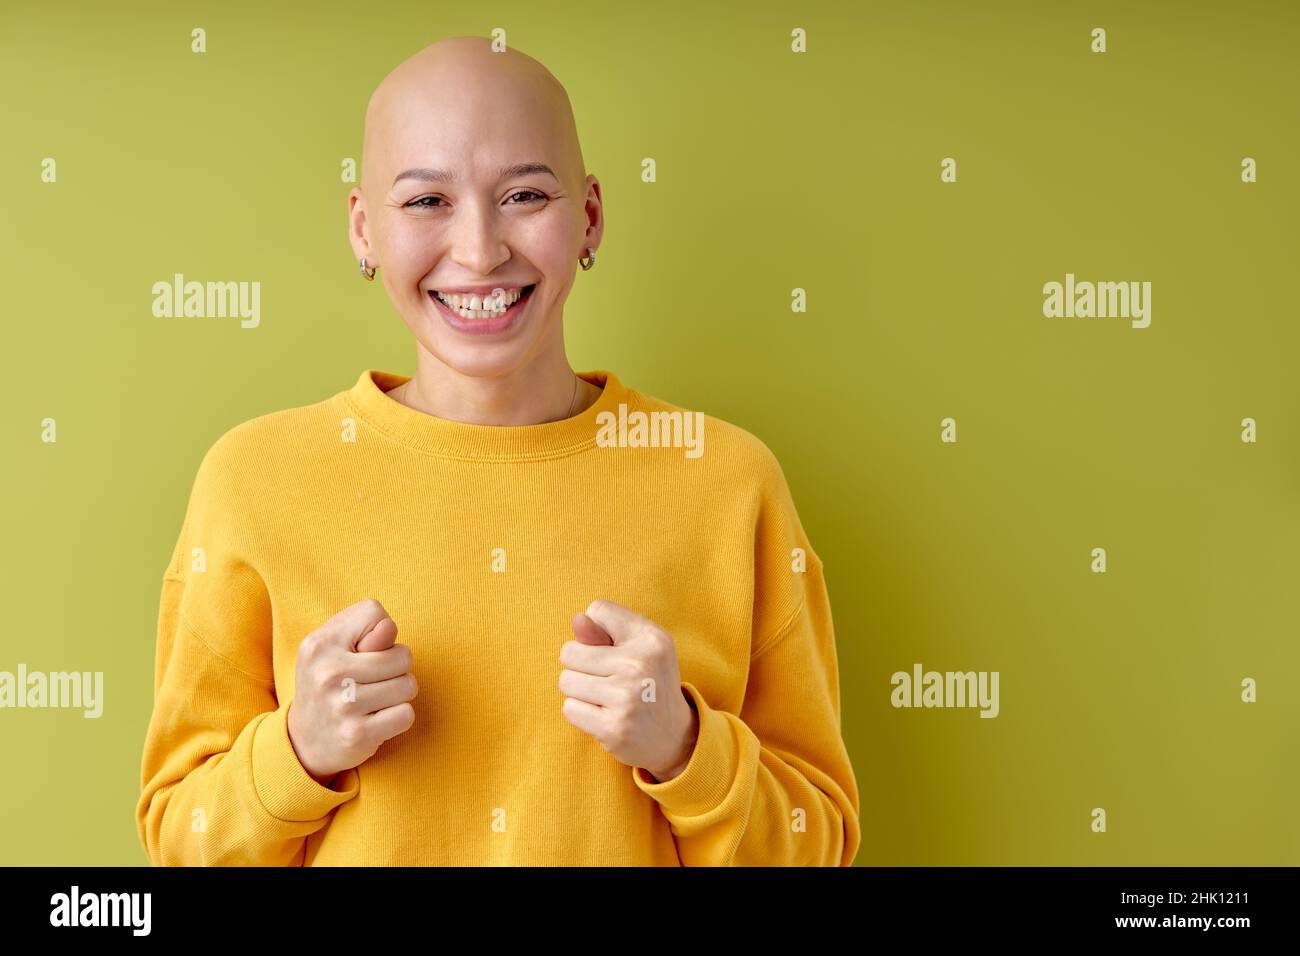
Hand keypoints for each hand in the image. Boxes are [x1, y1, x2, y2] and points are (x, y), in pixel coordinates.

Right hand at [286, 598, 417, 784]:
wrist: (303, 740)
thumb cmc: (329, 683)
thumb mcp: (334, 647)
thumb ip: (366, 629)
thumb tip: (389, 629)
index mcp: (319, 644)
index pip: (374, 612)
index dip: (380, 631)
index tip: (363, 651)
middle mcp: (328, 673)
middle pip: (402, 654)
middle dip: (397, 667)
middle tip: (371, 680)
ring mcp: (342, 705)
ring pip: (408, 685)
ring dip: (399, 693)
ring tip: (374, 699)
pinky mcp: (357, 734)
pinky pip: (406, 714)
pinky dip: (398, 717)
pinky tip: (377, 719)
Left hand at [559, 600, 698, 781]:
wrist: (674, 736)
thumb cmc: (648, 682)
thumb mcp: (639, 648)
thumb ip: (604, 631)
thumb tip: (577, 619)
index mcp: (651, 638)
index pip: (598, 609)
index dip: (597, 629)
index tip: (616, 648)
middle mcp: (640, 665)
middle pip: (570, 651)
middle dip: (581, 665)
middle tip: (608, 678)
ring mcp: (626, 697)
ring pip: (566, 681)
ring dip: (579, 691)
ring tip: (606, 697)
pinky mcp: (613, 727)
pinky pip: (570, 708)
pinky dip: (581, 713)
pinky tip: (604, 715)